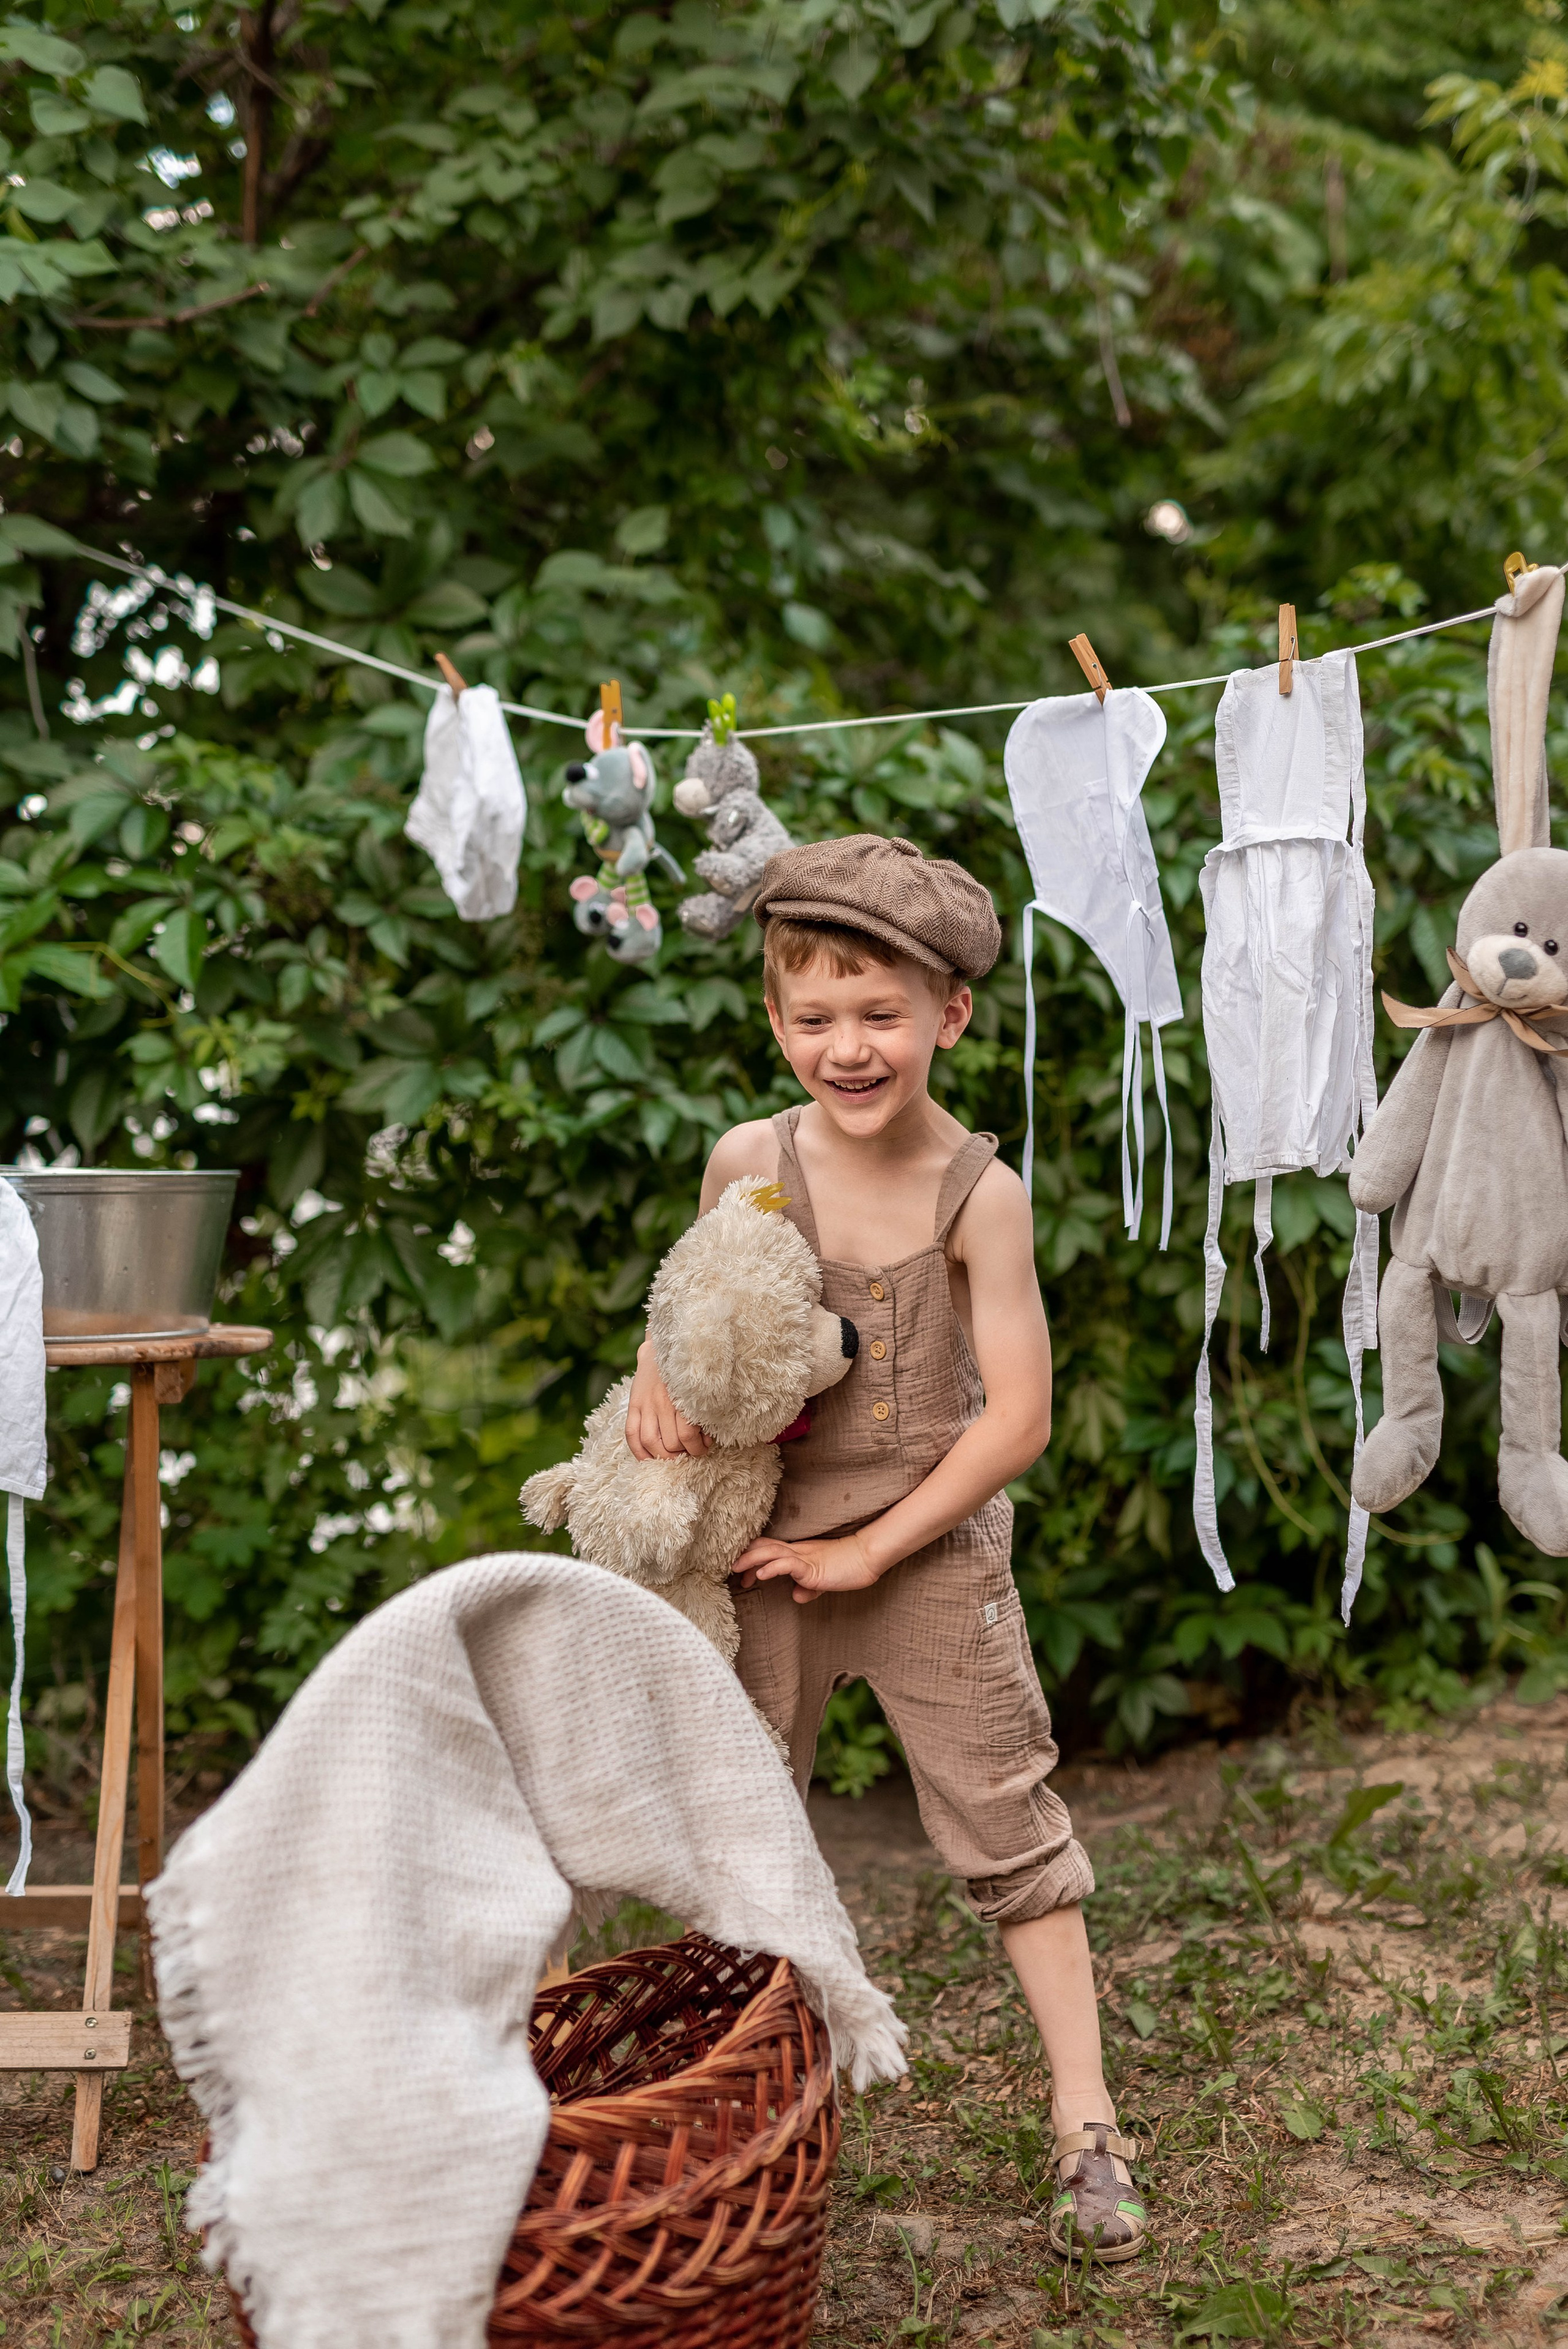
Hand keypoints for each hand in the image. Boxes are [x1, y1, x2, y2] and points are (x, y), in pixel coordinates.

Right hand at [624, 1339, 710, 1460]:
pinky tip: (649, 1458)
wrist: (661, 1349)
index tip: (703, 1448)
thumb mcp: (698, 1389)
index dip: (697, 1448)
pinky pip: (631, 1435)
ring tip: (673, 1456)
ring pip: (650, 1442)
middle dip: (683, 1453)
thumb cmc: (685, 1373)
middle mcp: (662, 1402)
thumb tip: (706, 1440)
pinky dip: (639, 1452)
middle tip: (689, 1452)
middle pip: (670, 1442)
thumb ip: (702, 1413)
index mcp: (681, 1398)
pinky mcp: (633, 1405)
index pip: (687, 1435)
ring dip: (663, 1456)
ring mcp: (645, 1404)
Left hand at [731, 1530, 880, 1602]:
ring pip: (772, 1552)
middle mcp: (798, 1552)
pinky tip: (762, 1575)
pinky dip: (773, 1567)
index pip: (769, 1549)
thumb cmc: (847, 1568)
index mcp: (799, 1553)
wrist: (867, 1558)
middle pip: (765, 1547)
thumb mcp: (823, 1581)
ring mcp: (805, 1558)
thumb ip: (809, 1586)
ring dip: (752, 1559)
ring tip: (737, 1568)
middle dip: (745, 1556)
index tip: (743, 1574)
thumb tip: (797, 1596)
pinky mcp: (812, 1567)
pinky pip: (788, 1564)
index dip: (753, 1558)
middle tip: (731, 1569)